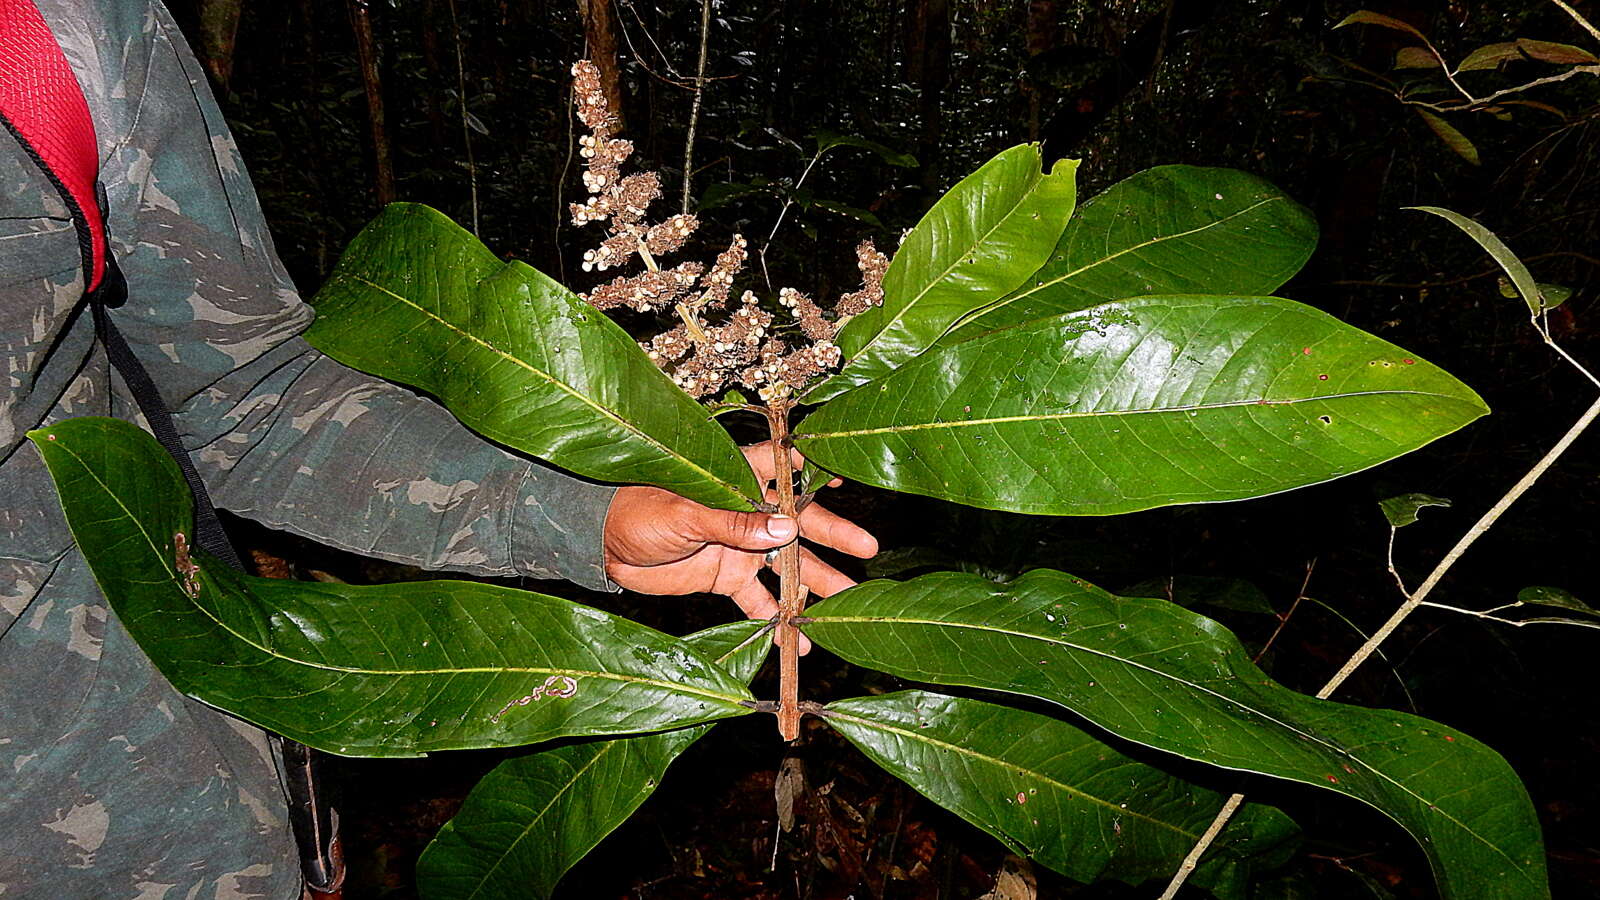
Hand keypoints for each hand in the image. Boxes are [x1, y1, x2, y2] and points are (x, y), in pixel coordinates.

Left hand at [602, 443, 877, 652]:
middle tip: (867, 549)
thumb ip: (736, 524)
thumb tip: (787, 529)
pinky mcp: (726, 578)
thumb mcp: (688, 513)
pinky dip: (777, 621)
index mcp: (738, 480)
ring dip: (815, 583)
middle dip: (832, 535)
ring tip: (849, 601)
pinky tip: (799, 642)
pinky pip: (759, 601)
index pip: (785, 470)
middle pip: (798, 523)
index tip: (844, 483)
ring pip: (787, 565)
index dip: (815, 474)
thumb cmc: (640, 510)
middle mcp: (746, 512)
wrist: (603, 546)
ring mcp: (739, 546)